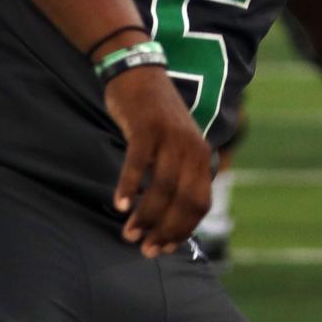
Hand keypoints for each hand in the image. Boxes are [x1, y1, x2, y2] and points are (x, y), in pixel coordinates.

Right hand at [103, 65, 213, 256]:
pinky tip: (118, 204)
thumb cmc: (155, 118)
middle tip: (143, 247)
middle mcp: (192, 149)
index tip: (162, 248)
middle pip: (183, 201)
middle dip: (165, 230)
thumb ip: (179, 177)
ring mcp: (170, 138)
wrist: (140, 73)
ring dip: (145, 216)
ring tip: (128, 232)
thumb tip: (170, 222)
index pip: (200, 205)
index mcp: (202, 158)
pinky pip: (138, 164)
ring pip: (161, 188)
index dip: (182, 231)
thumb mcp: (177, 147)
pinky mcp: (146, 128)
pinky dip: (128, 186)